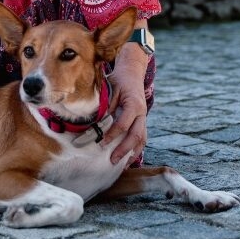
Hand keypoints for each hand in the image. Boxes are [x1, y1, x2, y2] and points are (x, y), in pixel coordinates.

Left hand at [102, 45, 147, 164]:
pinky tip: (128, 159)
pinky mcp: (142, 121)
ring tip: (122, 166)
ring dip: (133, 153)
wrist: (131, 72)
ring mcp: (143, 117)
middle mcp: (142, 112)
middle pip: (136, 135)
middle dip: (124, 150)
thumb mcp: (111, 89)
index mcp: (134, 104)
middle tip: (112, 160)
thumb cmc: (119, 80)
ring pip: (142, 139)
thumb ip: (106, 105)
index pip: (124, 123)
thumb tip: (96, 123)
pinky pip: (141, 138)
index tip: (102, 143)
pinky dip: (135, 149)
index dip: (113, 134)